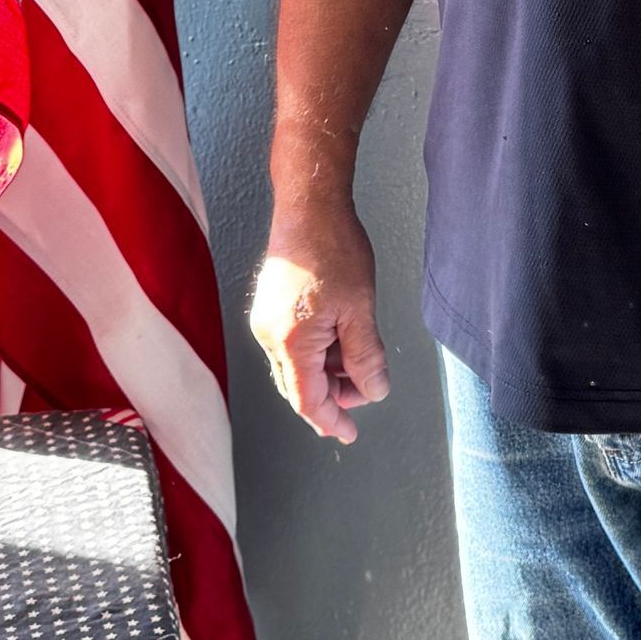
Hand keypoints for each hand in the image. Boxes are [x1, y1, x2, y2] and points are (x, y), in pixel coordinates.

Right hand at [248, 197, 389, 444]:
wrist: (308, 206)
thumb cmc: (331, 247)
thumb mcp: (360, 309)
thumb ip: (366, 357)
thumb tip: (373, 390)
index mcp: (290, 342)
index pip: (308, 401)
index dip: (331, 421)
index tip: (349, 433)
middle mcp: (270, 336)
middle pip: (299, 387)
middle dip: (334, 396)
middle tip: (366, 389)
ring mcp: (267, 321)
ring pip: (297, 367)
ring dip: (328, 372)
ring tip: (359, 357)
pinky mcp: (271, 309)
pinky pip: (292, 346)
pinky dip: (318, 353)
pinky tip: (341, 338)